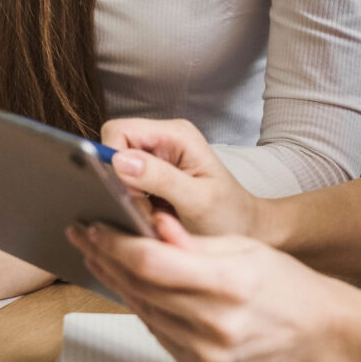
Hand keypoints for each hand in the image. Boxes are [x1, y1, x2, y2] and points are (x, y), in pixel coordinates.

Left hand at [68, 214, 340, 361]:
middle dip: (105, 256)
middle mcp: (214, 325)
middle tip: (84, 234)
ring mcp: (204, 353)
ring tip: (97, 254)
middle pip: (140, 287)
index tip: (96, 226)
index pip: (153, 263)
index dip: (116, 243)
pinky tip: (126, 283)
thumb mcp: (243, 247)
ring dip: (114, 280)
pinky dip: (138, 303)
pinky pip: (156, 331)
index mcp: (229, 284)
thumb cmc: (286, 285)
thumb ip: (193, 241)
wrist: (317, 334)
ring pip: (141, 310)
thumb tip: (154, 227)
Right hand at [102, 118, 261, 236]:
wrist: (247, 230)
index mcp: (176, 134)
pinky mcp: (153, 176)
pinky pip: (125, 183)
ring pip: (116, 168)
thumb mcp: (198, 200)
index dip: (112, 160)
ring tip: (152, 216)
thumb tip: (120, 161)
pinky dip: (130, 203)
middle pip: (114, 147)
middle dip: (118, 181)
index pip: (119, 130)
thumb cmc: (229, 216)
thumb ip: (161, 179)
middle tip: (143, 210)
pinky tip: (151, 217)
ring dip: (125, 195)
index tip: (129, 193)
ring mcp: (157, 156)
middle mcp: (164, 139)